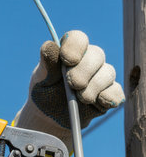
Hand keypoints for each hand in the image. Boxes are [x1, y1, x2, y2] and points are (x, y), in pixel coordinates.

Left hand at [14, 30, 124, 151]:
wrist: (50, 118)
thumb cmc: (45, 93)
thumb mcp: (41, 80)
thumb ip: (46, 65)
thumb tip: (49, 46)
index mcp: (70, 52)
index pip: (79, 39)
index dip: (75, 47)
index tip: (68, 61)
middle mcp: (88, 61)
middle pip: (97, 55)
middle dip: (85, 70)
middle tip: (73, 85)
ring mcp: (100, 77)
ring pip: (108, 73)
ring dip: (95, 86)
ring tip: (81, 98)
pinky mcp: (108, 95)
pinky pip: (116, 92)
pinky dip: (110, 97)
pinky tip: (99, 102)